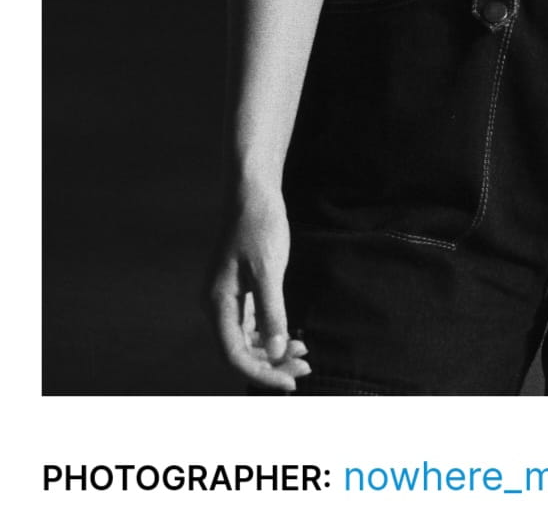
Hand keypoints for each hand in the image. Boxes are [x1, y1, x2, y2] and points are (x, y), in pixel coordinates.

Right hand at [203, 185, 310, 393]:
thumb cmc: (258, 224)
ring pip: (248, 339)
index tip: (290, 383)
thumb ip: (271, 312)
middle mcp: (217, 305)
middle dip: (271, 364)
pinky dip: (271, 333)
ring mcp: (227, 297)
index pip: (234, 355)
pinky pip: (252, 323)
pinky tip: (293, 336)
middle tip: (305, 367)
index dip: (260, 374)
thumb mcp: (268, 269)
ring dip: (273, 351)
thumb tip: (274, 352)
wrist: (252, 189)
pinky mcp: (240, 289)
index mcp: (216, 303)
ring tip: (304, 354)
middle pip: (240, 351)